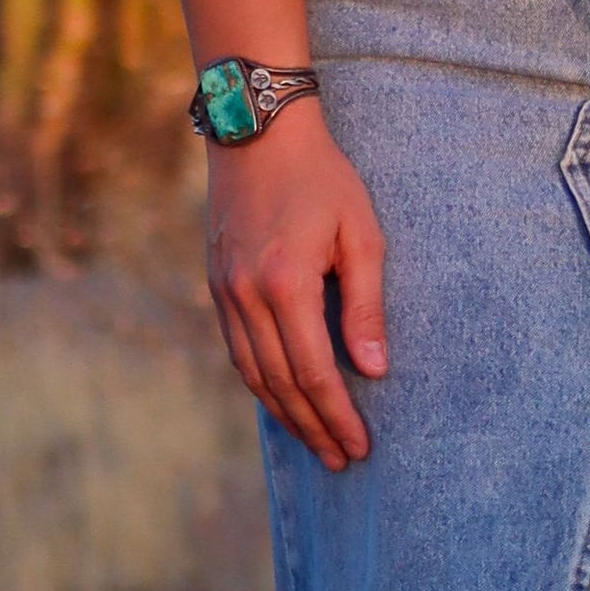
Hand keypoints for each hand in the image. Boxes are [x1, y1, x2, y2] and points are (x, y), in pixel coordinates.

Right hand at [202, 104, 388, 466]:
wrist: (257, 131)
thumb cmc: (322, 178)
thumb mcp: (362, 234)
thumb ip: (366, 305)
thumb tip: (373, 369)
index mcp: (286, 284)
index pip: (314, 372)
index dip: (338, 415)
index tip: (360, 445)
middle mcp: (246, 295)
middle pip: (281, 384)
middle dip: (313, 427)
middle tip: (342, 459)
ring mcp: (224, 291)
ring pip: (252, 374)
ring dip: (285, 414)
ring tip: (316, 442)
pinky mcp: (216, 284)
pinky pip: (237, 350)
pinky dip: (261, 383)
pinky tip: (282, 399)